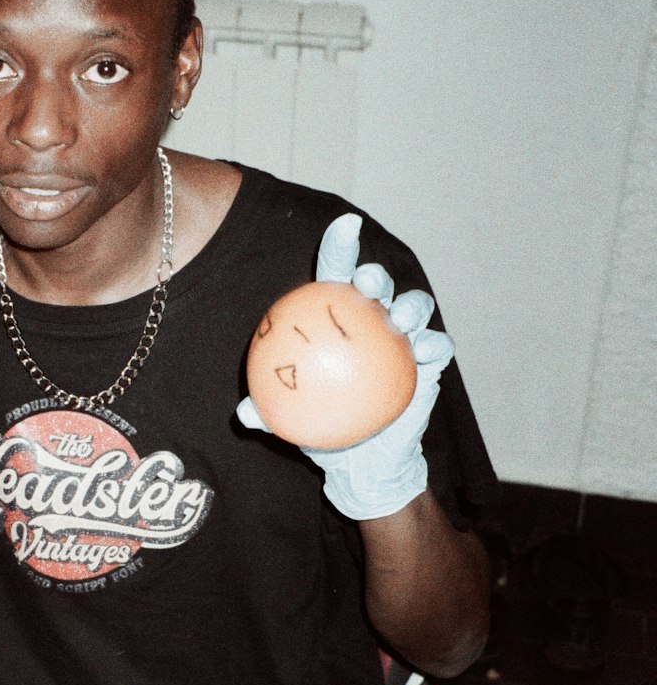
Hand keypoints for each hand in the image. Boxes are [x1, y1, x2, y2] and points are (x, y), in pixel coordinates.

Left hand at [238, 213, 453, 519]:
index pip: (337, 274)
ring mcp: (404, 339)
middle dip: (376, 275)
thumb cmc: (322, 425)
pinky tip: (427, 351)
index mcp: (336, 317)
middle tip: (368, 284)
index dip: (342, 246)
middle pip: (378, 285)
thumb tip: (246, 413)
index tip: (346, 226)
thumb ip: (269, 411)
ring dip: (412, 305)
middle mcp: (373, 319)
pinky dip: (436, 344)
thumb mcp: (290, 420)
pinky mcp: (429, 363)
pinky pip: (438, 348)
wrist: (363, 459)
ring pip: (415, 306)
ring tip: (402, 318)